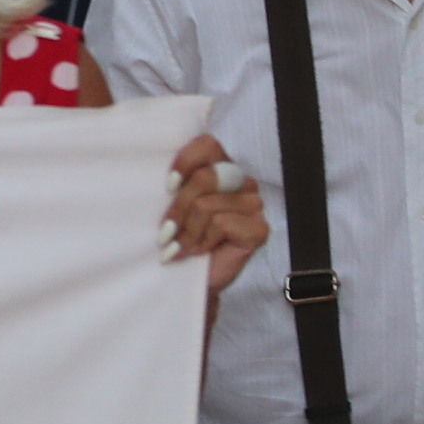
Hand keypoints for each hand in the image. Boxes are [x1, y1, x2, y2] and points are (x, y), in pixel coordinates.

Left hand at [164, 134, 265, 296]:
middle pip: (204, 178)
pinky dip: (203, 240)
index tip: (167, 185)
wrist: (188, 278)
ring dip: (187, 231)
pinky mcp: (259, 229)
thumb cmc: (179, 238)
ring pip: (207, 205)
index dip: (185, 161)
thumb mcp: (171, 205)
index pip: (208, 145)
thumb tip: (164, 176)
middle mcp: (241, 182)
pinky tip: (201, 251)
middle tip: (165, 232)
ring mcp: (254, 205)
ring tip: (180, 246)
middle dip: (178, 208)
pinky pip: (221, 224)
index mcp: (220, 168)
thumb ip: (174, 184)